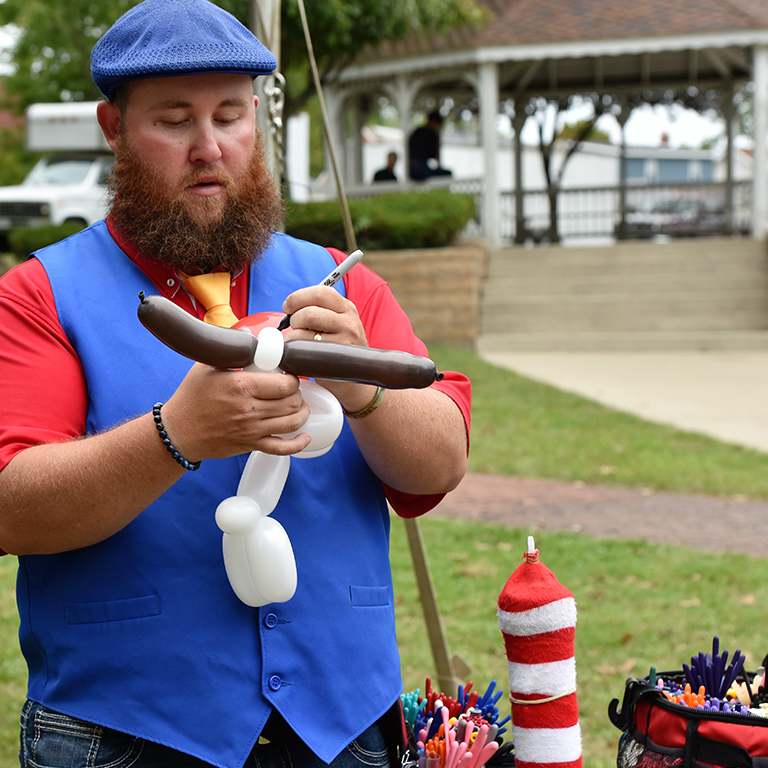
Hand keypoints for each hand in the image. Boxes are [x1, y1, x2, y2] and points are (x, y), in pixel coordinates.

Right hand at [161, 363, 311, 460]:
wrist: (178, 431)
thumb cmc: (191, 397)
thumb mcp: (207, 366)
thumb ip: (231, 350)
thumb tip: (247, 332)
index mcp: (241, 386)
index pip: (285, 383)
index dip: (293, 378)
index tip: (289, 376)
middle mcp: (249, 410)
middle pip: (292, 402)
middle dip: (297, 394)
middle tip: (291, 389)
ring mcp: (251, 430)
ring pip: (292, 423)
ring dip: (302, 413)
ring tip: (299, 406)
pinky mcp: (250, 445)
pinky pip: (282, 448)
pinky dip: (298, 443)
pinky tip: (305, 436)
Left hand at [282, 286, 377, 408]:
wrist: (357, 382)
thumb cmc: (339, 350)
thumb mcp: (339, 324)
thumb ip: (320, 310)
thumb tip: (289, 306)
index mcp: (347, 308)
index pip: (320, 292)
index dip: (298, 298)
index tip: (288, 307)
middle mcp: (349, 322)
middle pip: (308, 312)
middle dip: (293, 320)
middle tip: (296, 329)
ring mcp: (344, 341)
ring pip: (303, 332)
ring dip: (292, 338)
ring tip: (298, 345)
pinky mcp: (335, 359)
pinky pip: (303, 351)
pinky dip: (293, 353)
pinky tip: (299, 356)